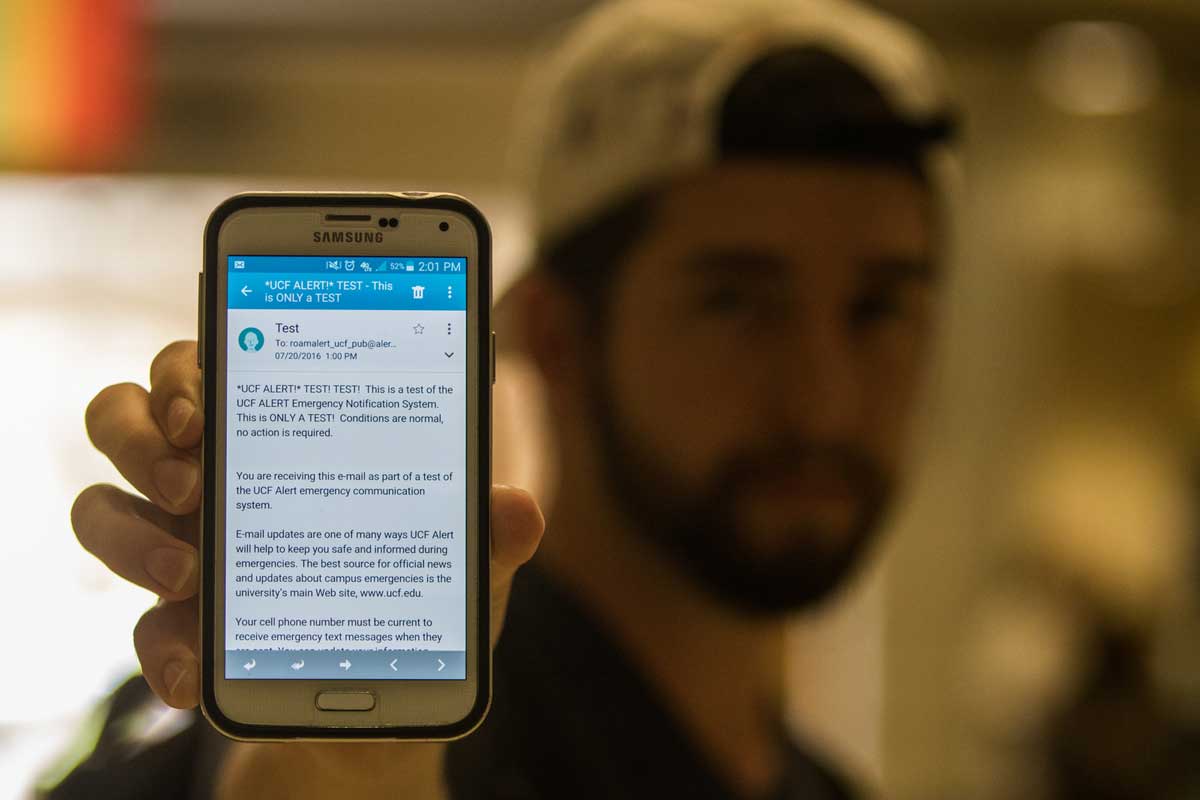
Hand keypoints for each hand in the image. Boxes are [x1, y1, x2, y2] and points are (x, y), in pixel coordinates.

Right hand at [72, 340, 544, 797]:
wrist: (384, 702)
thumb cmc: (417, 600)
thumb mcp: (466, 567)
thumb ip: (488, 534)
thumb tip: (519, 508)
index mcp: (281, 437)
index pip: (209, 367)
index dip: (188, 369)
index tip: (205, 403)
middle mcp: (217, 479)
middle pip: (129, 416)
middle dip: (141, 435)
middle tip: (193, 479)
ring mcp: (187, 549)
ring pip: (100, 507)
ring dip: (128, 533)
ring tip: (191, 574)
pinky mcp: (178, 628)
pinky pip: (139, 626)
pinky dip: (160, 650)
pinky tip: (195, 676)